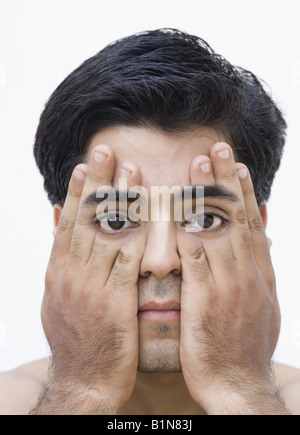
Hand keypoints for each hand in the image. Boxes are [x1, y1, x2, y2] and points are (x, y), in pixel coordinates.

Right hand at [38, 145, 144, 413]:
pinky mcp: (113, 303)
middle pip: (86, 221)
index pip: (69, 224)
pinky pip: (127, 261)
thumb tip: (61, 227)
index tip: (87, 164)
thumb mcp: (59, 300)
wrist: (84, 382)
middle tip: (108, 151)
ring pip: (107, 234)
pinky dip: (138, 235)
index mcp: (58, 273)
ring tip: (132, 171)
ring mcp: (90, 288)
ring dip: (121, 201)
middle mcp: (70, 275)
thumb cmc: (78, 341)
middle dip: (98, 183)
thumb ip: (64, 263)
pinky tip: (150, 213)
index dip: (79, 192)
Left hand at [178, 143, 285, 413]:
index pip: (251, 223)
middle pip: (236, 217)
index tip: (235, 164)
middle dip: (226, 179)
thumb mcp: (263, 305)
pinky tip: (176, 206)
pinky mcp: (206, 297)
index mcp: (260, 273)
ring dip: (206, 193)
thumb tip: (258, 240)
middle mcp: (247, 272)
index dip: (243, 191)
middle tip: (217, 148)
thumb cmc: (244, 346)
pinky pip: (195, 255)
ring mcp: (228, 283)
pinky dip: (186, 227)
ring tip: (197, 164)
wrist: (238, 383)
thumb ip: (258, 270)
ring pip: (217, 227)